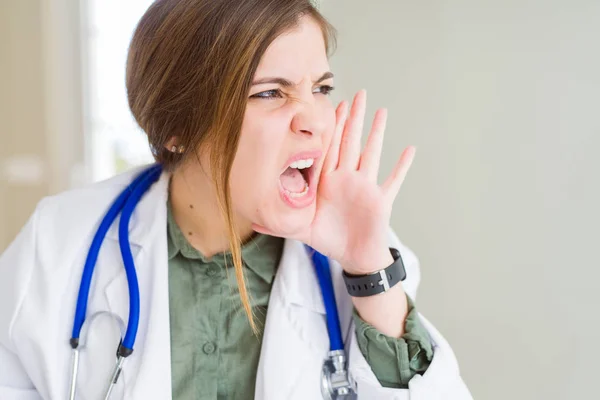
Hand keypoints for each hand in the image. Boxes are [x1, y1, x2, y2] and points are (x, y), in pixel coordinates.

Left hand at [253, 89, 415, 273]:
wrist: (353, 257)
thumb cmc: (328, 240)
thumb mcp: (300, 231)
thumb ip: (278, 225)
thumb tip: (251, 220)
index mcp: (327, 183)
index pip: (329, 149)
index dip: (332, 128)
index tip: (334, 107)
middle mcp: (347, 180)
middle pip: (351, 143)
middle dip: (354, 119)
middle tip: (358, 95)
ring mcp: (365, 188)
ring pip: (372, 154)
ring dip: (377, 134)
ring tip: (381, 111)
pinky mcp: (381, 201)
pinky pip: (394, 181)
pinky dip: (402, 167)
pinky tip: (410, 149)